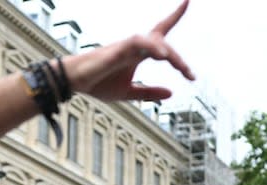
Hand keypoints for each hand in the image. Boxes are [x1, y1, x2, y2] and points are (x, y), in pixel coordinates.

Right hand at [69, 0, 193, 101]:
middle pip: (163, 43)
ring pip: (155, 42)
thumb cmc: (98, 83)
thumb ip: (149, 92)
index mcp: (139, 53)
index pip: (161, 30)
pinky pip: (139, 43)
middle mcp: (136, 46)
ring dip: (169, 54)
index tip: (187, 0)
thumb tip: (171, 94)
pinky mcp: (118, 50)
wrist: (76, 82)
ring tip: (182, 68)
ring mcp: (127, 46)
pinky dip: (152, 47)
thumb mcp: (128, 93)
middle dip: (179, 60)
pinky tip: (162, 56)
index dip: (175, 15)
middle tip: (190, 75)